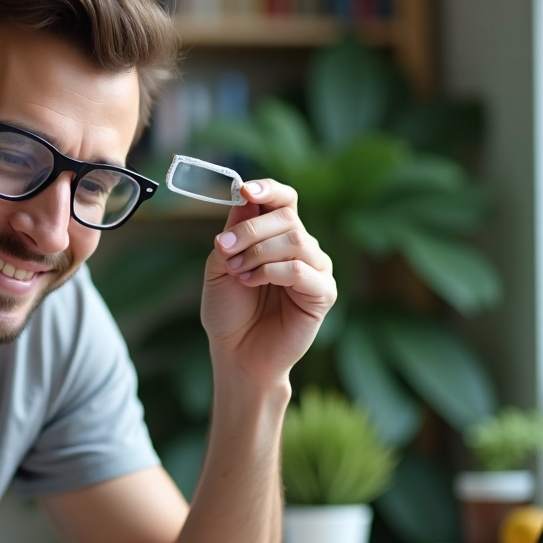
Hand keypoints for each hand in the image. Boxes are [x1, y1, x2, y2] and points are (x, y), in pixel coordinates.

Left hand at [201, 179, 335, 385]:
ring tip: (237, 272)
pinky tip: (252, 283)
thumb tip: (244, 197)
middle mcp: (301, 247)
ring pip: (296, 239)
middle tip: (225, 250)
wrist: (236, 353)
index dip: (268, 190)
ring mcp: (315, 269)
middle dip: (250, 230)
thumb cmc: (229, 312)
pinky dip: (272, 272)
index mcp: (277, 236)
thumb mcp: (220, 265)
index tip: (244, 190)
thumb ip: (233, 232)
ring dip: (258, 252)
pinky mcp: (322, 293)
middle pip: (287, 216)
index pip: (284, 199)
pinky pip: (301, 269)